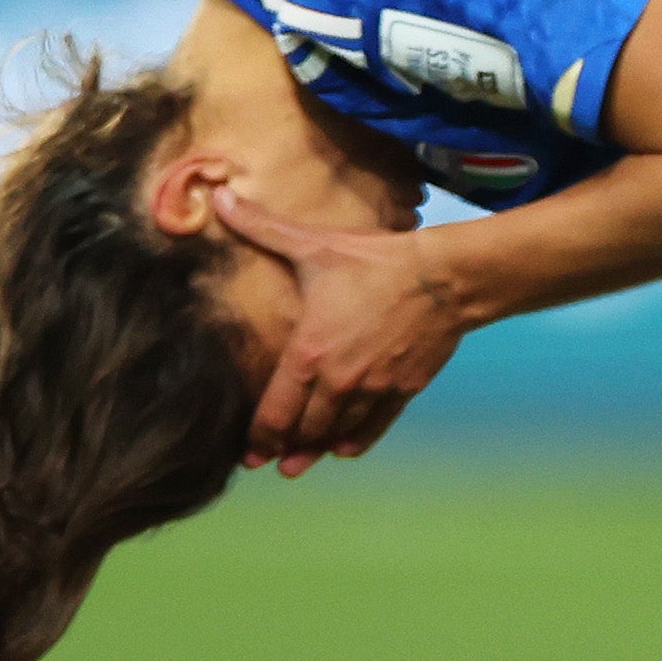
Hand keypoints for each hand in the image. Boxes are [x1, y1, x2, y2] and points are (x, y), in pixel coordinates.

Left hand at [212, 185, 475, 473]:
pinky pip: (374, 427)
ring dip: (318, 450)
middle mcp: (338, 382)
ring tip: (303, 463)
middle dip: (286, 449)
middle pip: (305, 430)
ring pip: (336, 433)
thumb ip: (261, 228)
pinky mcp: (403, 390)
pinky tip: (344, 449)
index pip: (275, 412)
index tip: (248, 455)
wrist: (444, 278)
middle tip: (273, 464)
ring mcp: (373, 389)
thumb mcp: (314, 245)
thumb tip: (216, 196)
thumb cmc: (375, 261)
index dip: (259, 438)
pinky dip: (356, 441)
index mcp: (308, 355)